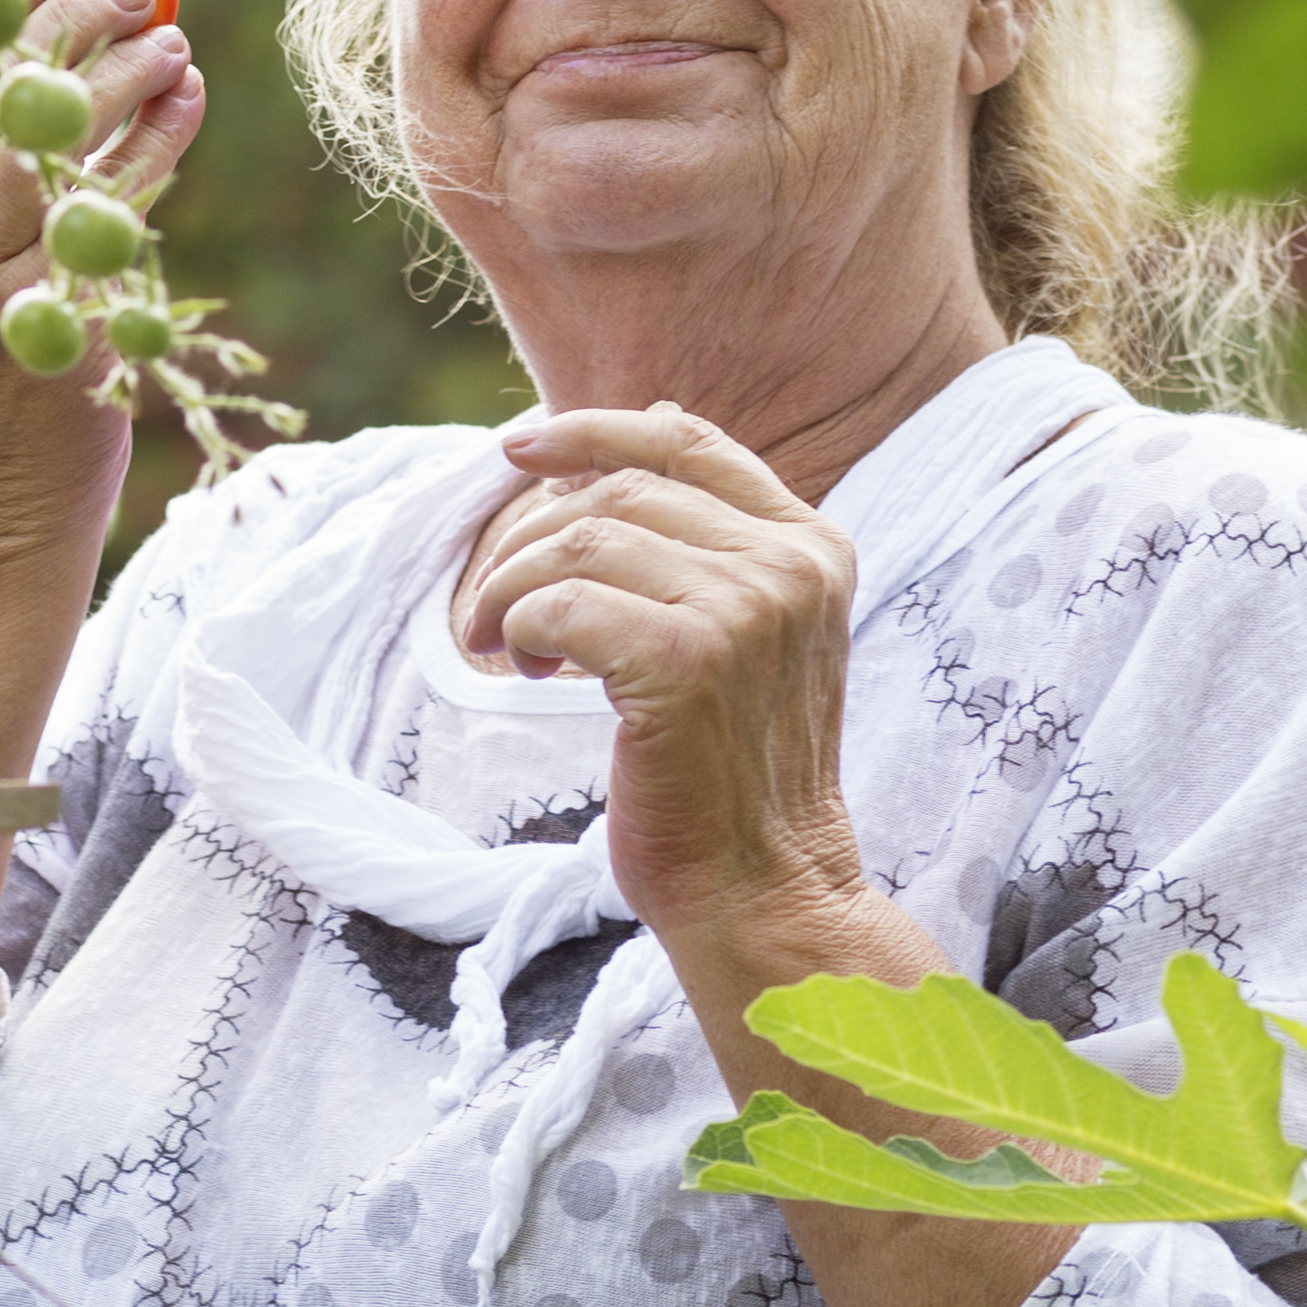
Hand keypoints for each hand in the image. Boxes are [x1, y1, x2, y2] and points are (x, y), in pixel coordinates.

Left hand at [456, 401, 862, 977]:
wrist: (764, 889)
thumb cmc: (735, 774)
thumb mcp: (750, 634)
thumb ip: (713, 538)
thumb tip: (656, 417)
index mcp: (812, 548)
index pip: (690, 444)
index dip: (594, 431)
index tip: (517, 451)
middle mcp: (789, 567)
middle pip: (617, 493)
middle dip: (530, 537)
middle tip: (494, 604)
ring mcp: (744, 611)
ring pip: (579, 541)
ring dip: (512, 587)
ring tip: (503, 643)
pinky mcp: (686, 663)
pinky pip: (560, 604)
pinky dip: (520, 627)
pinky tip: (526, 669)